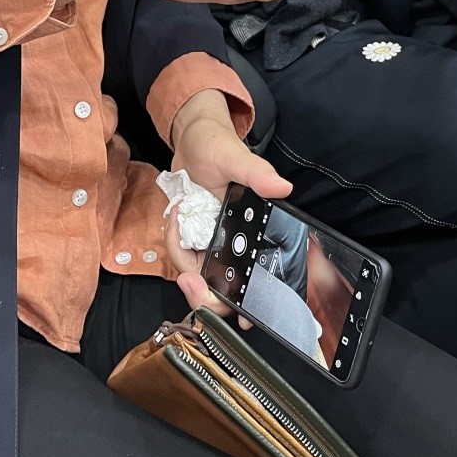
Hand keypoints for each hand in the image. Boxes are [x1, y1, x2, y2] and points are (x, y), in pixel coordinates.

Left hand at [165, 90, 291, 316]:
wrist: (191, 140)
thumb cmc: (218, 144)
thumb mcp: (236, 156)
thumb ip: (257, 172)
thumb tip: (282, 187)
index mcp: (256, 233)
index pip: (259, 278)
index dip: (251, 304)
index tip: (240, 316)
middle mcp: (237, 245)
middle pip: (226, 292)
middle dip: (205, 295)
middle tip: (189, 279)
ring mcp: (214, 245)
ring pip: (201, 277)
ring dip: (182, 260)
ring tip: (177, 220)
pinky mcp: (194, 239)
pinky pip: (183, 257)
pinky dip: (175, 245)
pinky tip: (174, 218)